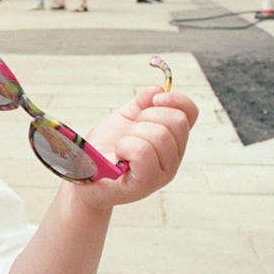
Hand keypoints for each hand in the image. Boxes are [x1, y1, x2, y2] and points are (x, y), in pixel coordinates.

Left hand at [72, 86, 197, 210]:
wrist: (82, 172)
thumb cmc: (103, 149)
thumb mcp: (123, 119)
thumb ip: (141, 104)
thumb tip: (157, 90)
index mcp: (171, 139)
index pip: (190, 112)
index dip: (175, 99)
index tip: (153, 99)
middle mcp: (173, 157)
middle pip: (176, 121)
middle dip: (146, 117)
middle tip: (128, 132)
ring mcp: (163, 173)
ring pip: (160, 135)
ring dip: (132, 134)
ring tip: (121, 146)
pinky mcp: (146, 184)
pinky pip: (143, 151)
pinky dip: (125, 147)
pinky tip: (118, 155)